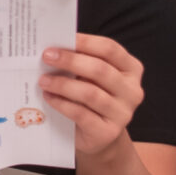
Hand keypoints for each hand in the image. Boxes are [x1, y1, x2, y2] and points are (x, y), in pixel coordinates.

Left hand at [41, 33, 144, 159]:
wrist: (97, 136)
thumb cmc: (91, 97)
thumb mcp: (90, 77)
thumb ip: (81, 62)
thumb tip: (54, 48)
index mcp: (131, 69)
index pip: (110, 49)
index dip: (84, 42)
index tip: (60, 39)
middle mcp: (132, 90)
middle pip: (100, 69)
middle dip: (70, 61)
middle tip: (46, 57)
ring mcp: (123, 113)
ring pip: (90, 93)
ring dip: (62, 84)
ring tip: (43, 80)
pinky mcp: (108, 132)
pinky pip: (82, 114)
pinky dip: (62, 104)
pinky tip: (49, 97)